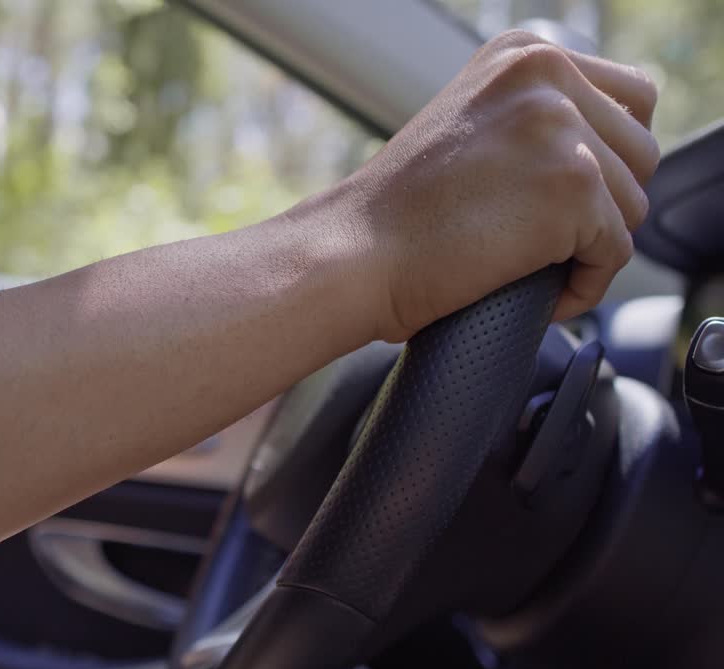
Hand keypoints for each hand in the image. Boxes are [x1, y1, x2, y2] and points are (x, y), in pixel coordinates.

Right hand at [332, 30, 659, 342]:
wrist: (352, 254)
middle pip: (640, 152)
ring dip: (589, 246)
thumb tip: (604, 148)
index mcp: (524, 53)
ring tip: (527, 262)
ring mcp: (564, 131)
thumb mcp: (470, 127)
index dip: (604, 158)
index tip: (559, 196)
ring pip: (633, 204)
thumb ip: (535, 118)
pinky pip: (616, 254)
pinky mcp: (574, 189)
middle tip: (536, 234)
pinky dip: (583, 285)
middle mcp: (548, 77)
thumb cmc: (396, 213)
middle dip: (601, 204)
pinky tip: (536, 290)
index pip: (629, 99)